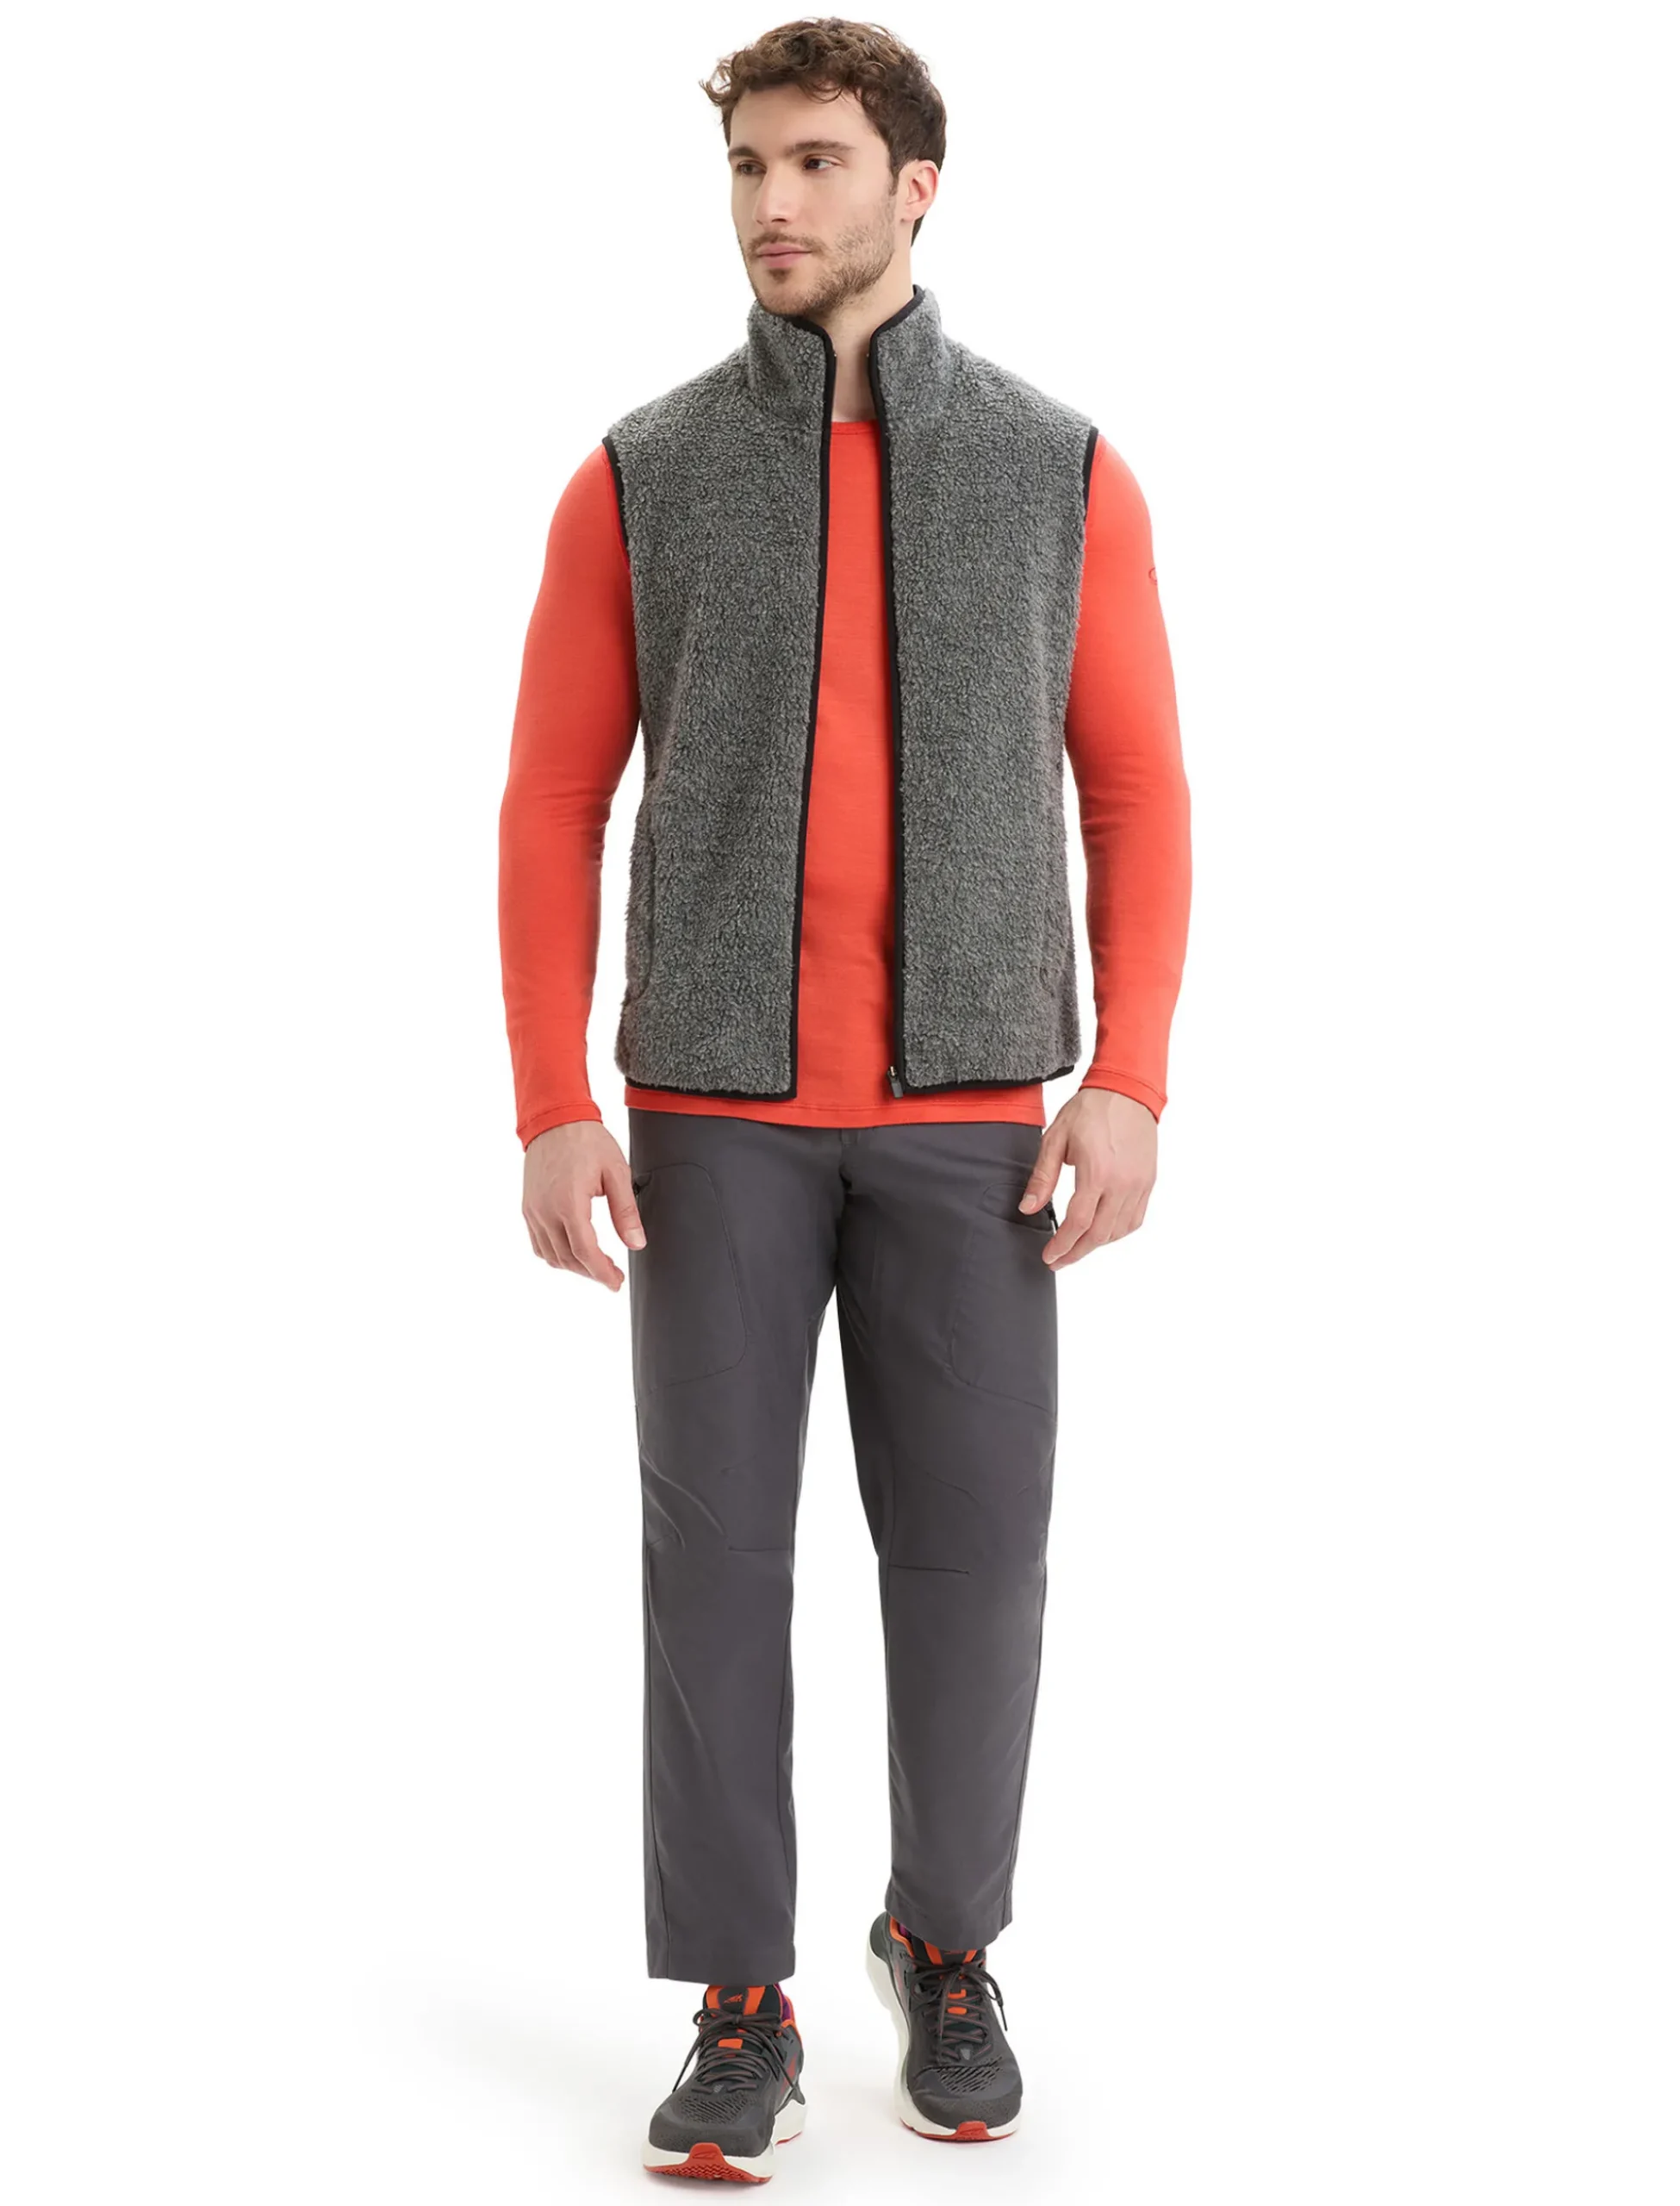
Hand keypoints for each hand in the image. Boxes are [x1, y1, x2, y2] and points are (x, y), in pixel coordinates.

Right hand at [522, 1121, 645, 1289]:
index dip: (602, 1273)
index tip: (616, 1283)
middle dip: (591, 1273)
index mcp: (569, 1203)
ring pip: (550, 1256)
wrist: (556, 1119)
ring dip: (573, 1267)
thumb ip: (626, 1211)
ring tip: (595, 1266)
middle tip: (612, 1276)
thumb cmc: (586, 1140)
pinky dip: (555, 1255)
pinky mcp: (527, 1207)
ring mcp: (533, 1211)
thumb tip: (636, 1243)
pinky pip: (538, 1243)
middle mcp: (545, 1211)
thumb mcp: (616, 1172)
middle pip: (567, 1259)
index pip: (585, 1253)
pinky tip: (572, 1252)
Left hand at [1018, 1086, 1157, 1266]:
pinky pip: (1135, 1219)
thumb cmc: (1089, 1111)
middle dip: (1076, 1253)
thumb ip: (1042, 1177)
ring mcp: (1139, 1184)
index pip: (1078, 1223)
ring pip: (1119, 1231)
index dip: (1062, 1245)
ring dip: (1096, 1244)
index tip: (1049, 1257)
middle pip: (1099, 1234)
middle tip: (1059, 1261)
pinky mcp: (1148, 1182)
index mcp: (1097, 1172)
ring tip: (1077, 1247)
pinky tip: (1102, 1232)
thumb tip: (1028, 1208)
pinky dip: (1117, 1232)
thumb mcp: (1055, 1139)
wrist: (1126, 1092)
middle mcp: (1122, 1183)